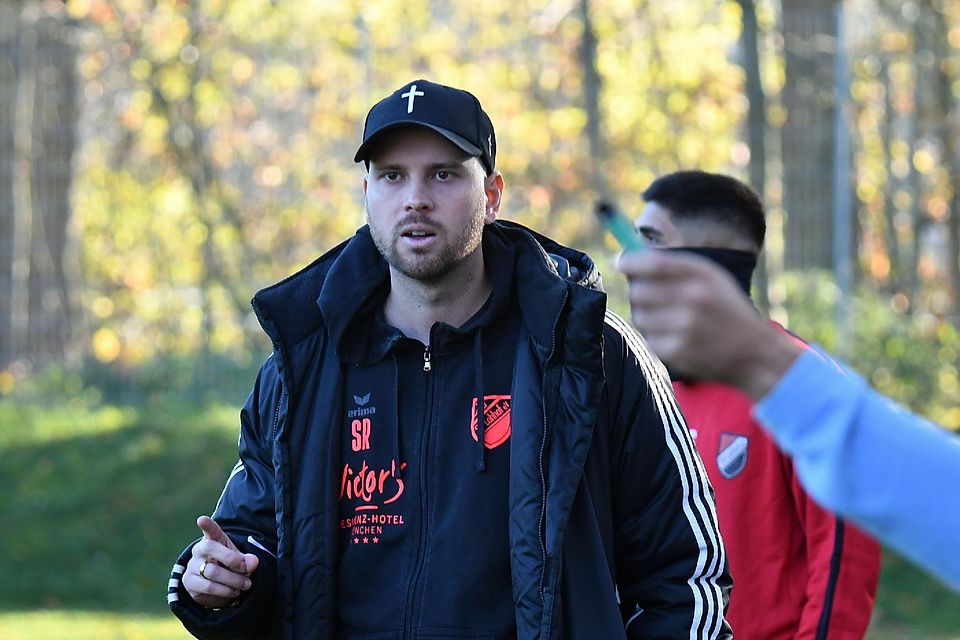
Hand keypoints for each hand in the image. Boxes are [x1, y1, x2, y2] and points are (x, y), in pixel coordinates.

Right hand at [183, 515, 260, 608]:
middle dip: (233, 560)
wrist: (214, 584)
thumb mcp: (240, 560)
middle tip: (247, 570)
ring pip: (212, 572)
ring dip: (233, 580)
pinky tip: (234, 591)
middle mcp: (199, 550)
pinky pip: (208, 587)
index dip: (207, 525)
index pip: (210, 530)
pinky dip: (225, 591)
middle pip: (211, 549)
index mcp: (213, 539)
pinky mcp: (189, 582)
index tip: (202, 519)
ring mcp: (192, 566)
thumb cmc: (228, 566)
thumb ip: (247, 560)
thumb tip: (253, 563)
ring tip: (246, 584)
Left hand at [616, 250, 800, 398]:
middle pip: (639, 291)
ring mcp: (685, 327)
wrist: (756, 352)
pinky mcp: (679, 351)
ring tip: (671, 321)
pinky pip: (650, 339)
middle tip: (652, 298)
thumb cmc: (726, 310)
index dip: (631, 261)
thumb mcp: (713, 279)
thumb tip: (630, 260)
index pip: (654, 263)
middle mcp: (694, 298)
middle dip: (640, 293)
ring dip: (648, 318)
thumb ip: (676, 267)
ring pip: (640, 316)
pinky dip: (658, 339)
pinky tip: (679, 338)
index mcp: (703, 275)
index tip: (621, 262)